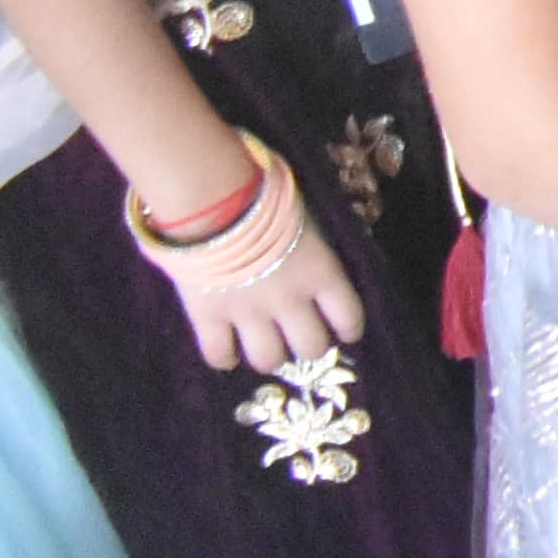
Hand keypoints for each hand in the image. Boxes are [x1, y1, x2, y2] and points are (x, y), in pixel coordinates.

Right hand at [166, 206, 366, 371]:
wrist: (213, 199)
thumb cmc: (266, 198)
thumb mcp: (308, 222)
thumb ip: (314, 250)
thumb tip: (316, 260)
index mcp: (321, 274)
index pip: (348, 317)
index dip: (348, 328)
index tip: (344, 332)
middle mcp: (289, 301)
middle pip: (310, 348)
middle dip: (308, 346)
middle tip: (299, 337)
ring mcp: (248, 312)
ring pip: (267, 359)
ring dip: (270, 356)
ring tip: (265, 346)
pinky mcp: (208, 317)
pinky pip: (218, 354)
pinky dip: (224, 358)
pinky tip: (227, 352)